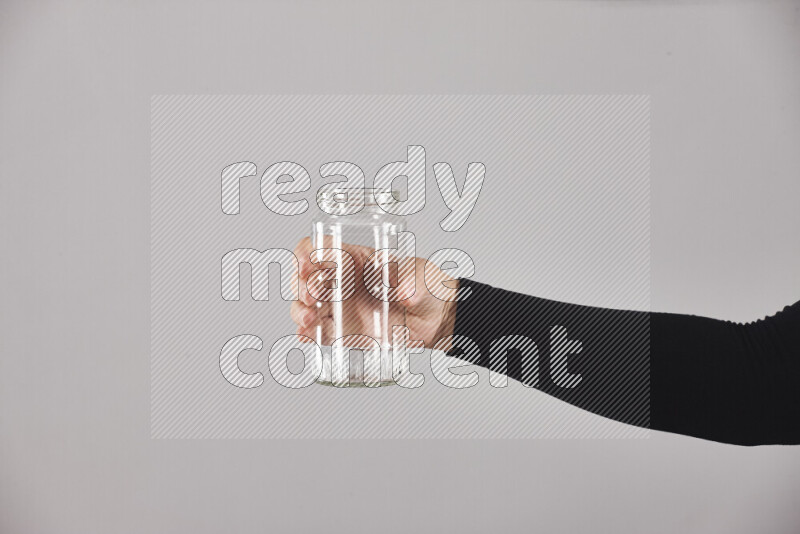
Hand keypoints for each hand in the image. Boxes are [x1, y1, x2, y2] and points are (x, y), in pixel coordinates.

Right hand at [290, 237, 457, 348]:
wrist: (438, 320)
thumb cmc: (428, 287)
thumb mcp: (421, 276)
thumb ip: (412, 282)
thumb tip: (404, 292)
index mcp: (355, 258)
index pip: (319, 246)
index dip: (306, 252)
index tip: (308, 264)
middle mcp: (342, 281)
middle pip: (304, 276)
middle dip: (300, 285)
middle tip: (313, 297)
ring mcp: (340, 307)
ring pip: (305, 305)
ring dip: (299, 310)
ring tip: (309, 319)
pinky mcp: (344, 331)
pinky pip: (318, 333)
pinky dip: (306, 334)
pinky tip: (306, 336)